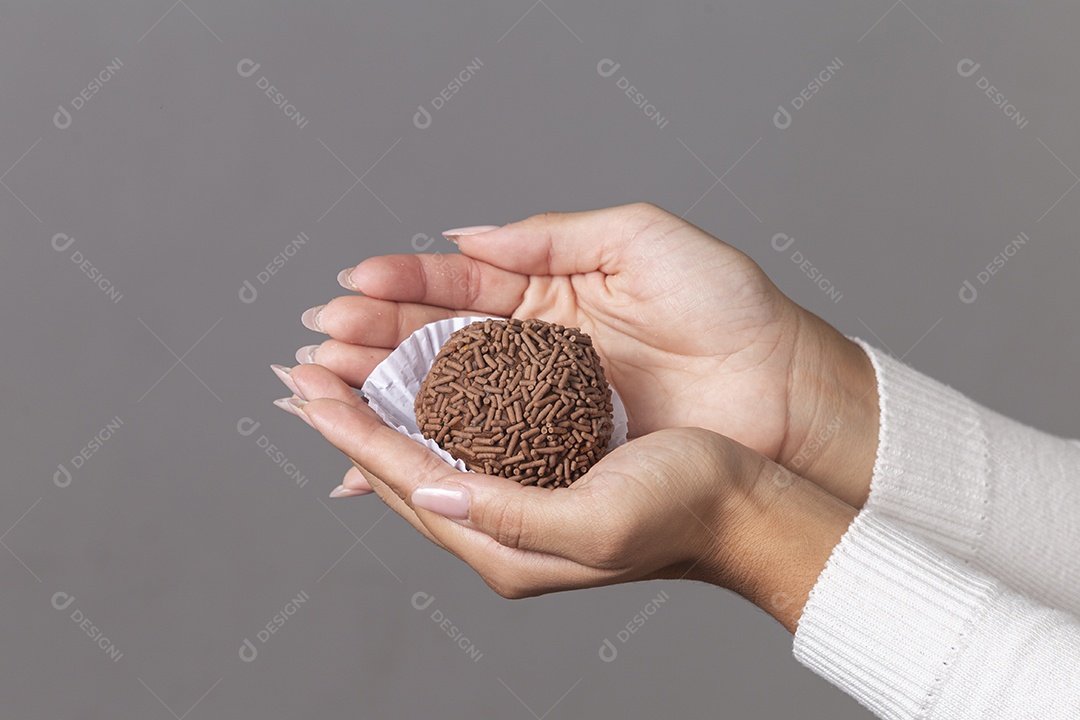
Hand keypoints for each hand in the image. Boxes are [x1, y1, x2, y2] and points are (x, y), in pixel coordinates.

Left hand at [279, 364, 855, 631]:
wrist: (744, 503)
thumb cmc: (685, 508)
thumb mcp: (596, 521)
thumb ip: (506, 513)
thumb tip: (429, 490)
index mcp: (505, 546)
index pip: (404, 480)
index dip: (349, 430)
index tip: (302, 384)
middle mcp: (501, 527)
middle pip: (402, 466)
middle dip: (348, 416)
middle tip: (299, 369)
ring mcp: (518, 499)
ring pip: (428, 449)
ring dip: (381, 406)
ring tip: (339, 368)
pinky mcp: (540, 470)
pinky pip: (466, 438)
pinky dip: (430, 405)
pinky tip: (413, 382)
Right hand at [298, 203, 877, 505]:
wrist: (787, 393)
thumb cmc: (730, 309)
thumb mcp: (643, 239)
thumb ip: (551, 234)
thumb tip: (462, 236)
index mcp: (551, 289)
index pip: (458, 282)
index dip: (402, 284)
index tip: (350, 286)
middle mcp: (536, 347)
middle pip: (437, 340)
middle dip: (373, 339)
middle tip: (317, 344)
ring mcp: (542, 403)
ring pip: (445, 398)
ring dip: (383, 395)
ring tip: (324, 391)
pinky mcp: (557, 454)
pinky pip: (478, 451)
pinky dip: (426, 455)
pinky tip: (376, 463)